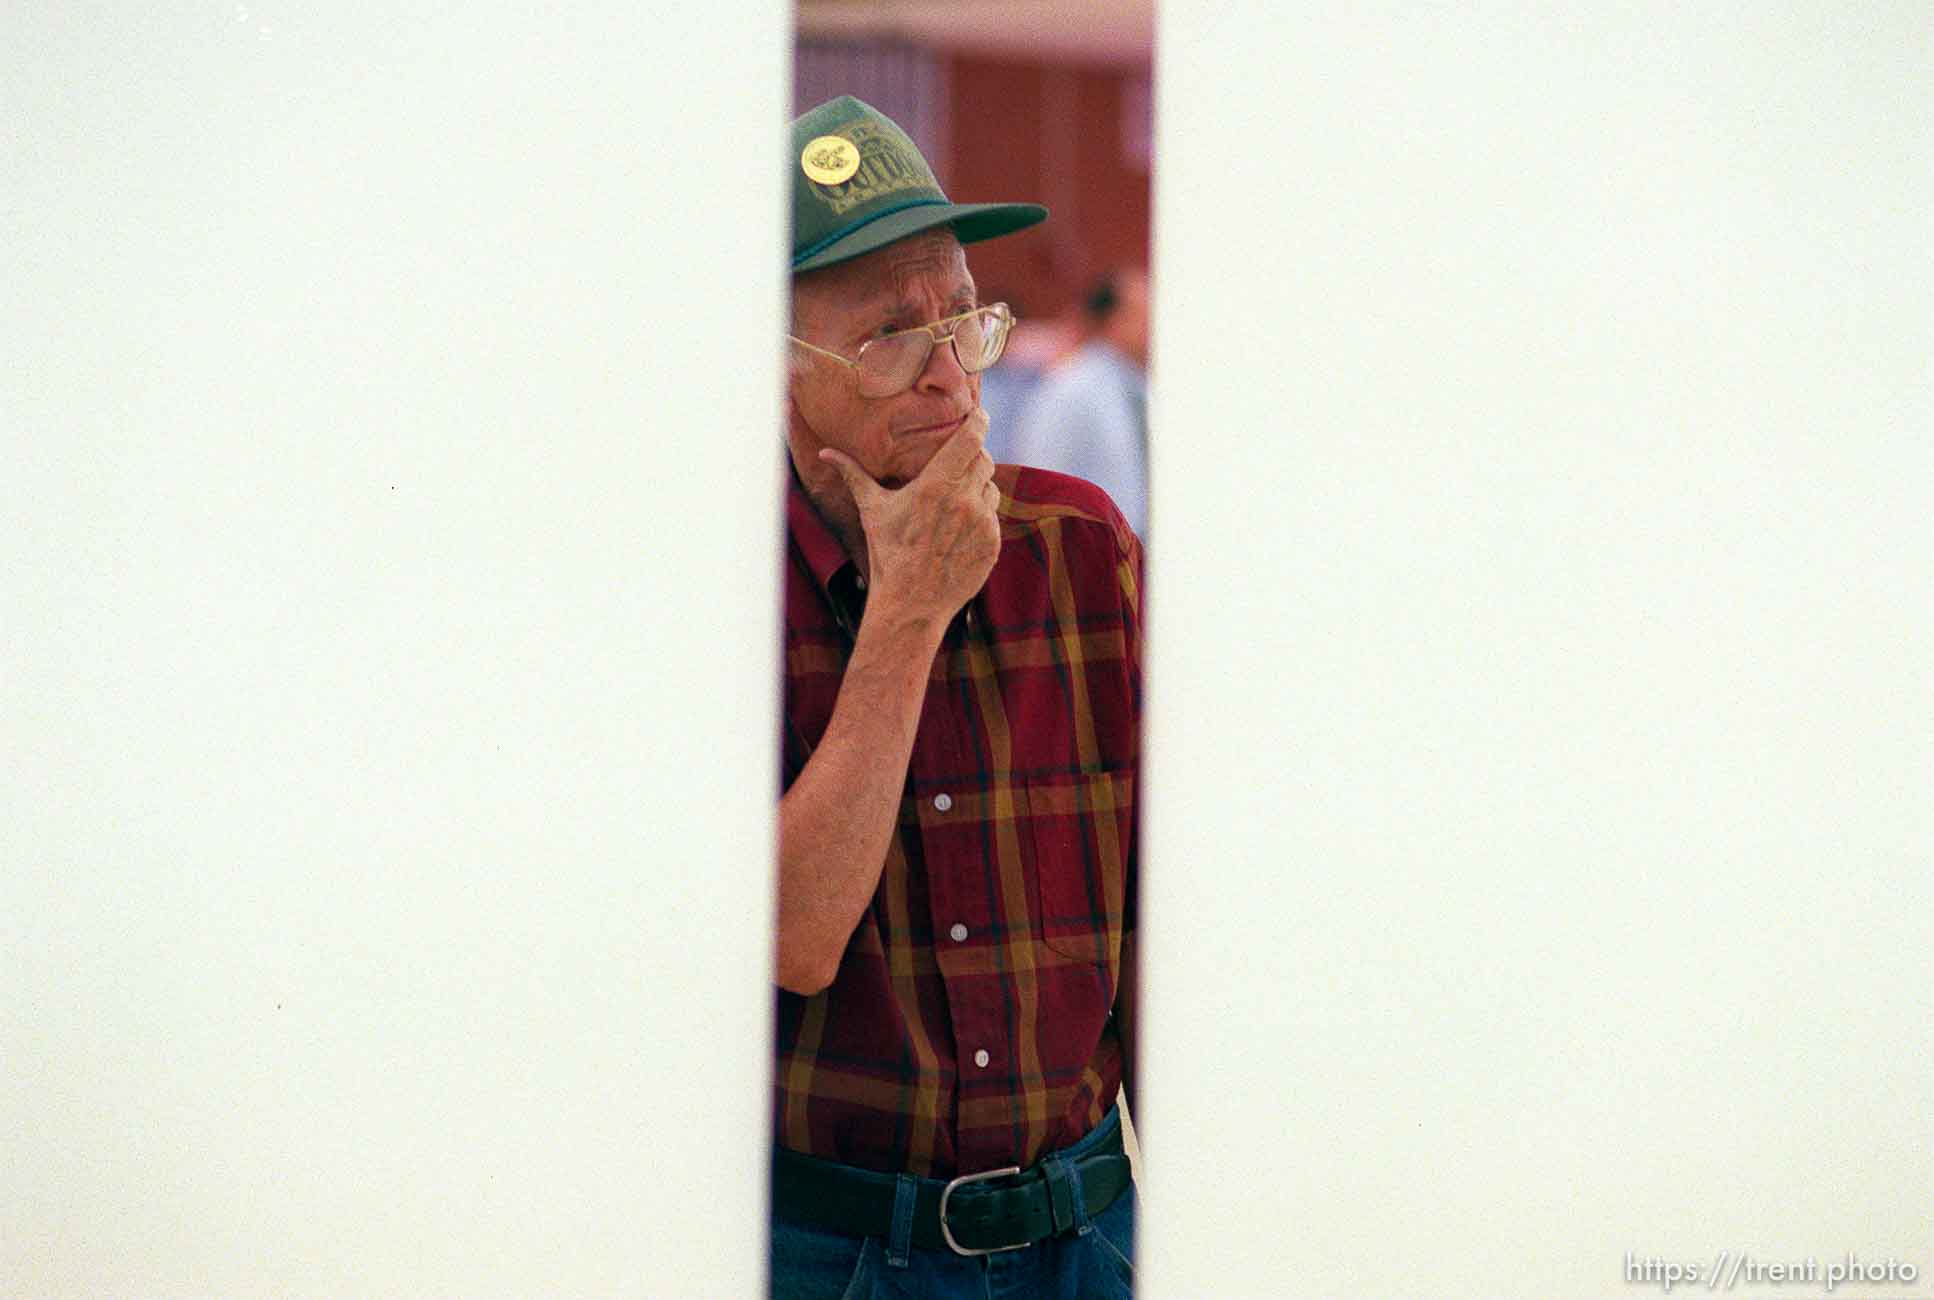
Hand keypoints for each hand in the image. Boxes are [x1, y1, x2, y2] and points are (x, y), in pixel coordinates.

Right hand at [819, 410, 1000, 626]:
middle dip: (973, 456)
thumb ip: (852, 474)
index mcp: (936, 484)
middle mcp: (964, 500)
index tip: (978, 414)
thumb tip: (825, 453)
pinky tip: (956, 531)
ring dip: (977, 488)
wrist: (910, 603)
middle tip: (956, 464)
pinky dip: (980, 517)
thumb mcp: (872, 509)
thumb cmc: (887, 553)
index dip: (978, 421)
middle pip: (984, 459)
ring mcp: (982, 523)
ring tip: (951, 505)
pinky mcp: (993, 544)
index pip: (971, 438)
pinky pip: (993, 517)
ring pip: (991, 487)